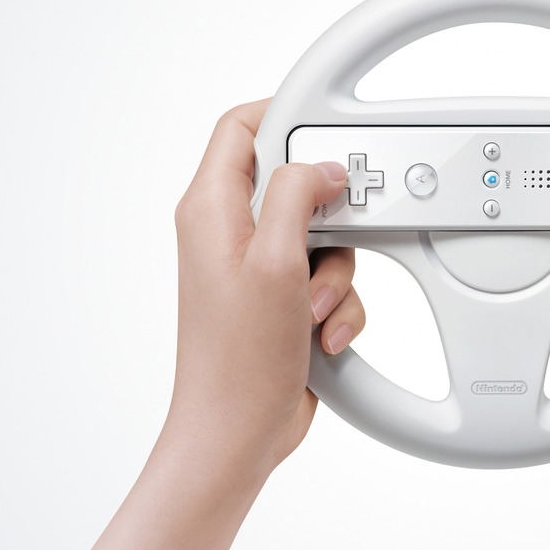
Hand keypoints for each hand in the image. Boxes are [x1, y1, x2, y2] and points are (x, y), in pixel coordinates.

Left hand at [164, 100, 364, 480]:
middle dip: (330, 218)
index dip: (286, 117)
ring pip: (323, 237)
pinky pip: (329, 280)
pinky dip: (337, 306)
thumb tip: (325, 166)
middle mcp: (231, 233)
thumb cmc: (237, 359)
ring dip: (336, 274)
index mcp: (211, 209)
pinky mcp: (282, 300)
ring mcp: (258, 268)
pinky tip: (319, 333)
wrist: (237, 432)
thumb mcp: (276, 262)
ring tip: (311, 309)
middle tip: (338, 234)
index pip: (241, 129)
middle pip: (297, 185)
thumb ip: (300, 196)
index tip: (330, 133)